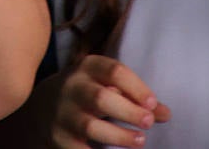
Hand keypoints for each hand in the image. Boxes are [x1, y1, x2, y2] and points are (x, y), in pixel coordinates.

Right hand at [51, 55, 170, 148]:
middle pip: (101, 98)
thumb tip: (166, 114)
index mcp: (89, 67)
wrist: (42, 105)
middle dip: (128, 111)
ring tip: (140, 141)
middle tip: (148, 122)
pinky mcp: (58, 137)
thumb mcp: (108, 85)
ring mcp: (63, 113)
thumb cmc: (88, 92)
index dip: (136, 87)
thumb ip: (136, 97)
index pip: (115, 71)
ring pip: (90, 126)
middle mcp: (73, 87)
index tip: (153, 103)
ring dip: (118, 136)